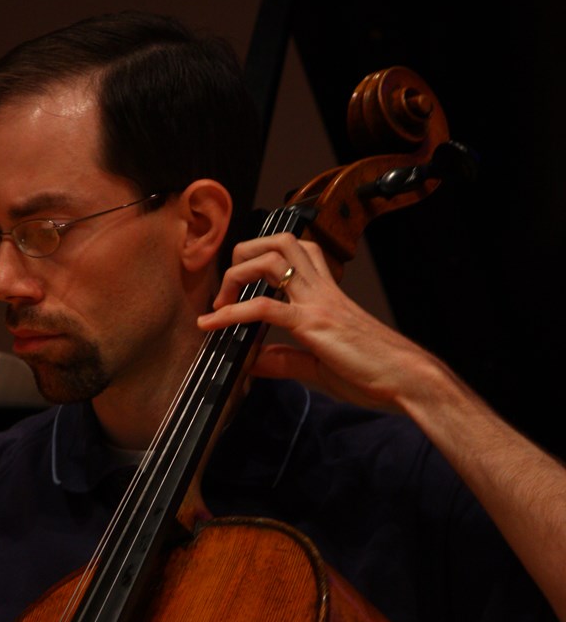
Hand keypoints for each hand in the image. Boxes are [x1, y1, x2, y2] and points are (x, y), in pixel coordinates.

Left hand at [198, 233, 438, 412]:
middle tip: (227, 289)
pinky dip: (232, 313)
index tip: (239, 286)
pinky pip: (265, 308)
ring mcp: (318, 303)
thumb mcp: (320, 366)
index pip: (296, 253)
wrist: (408, 379)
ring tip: (219, 304)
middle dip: (244, 253)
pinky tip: (213, 325)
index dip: (263, 257)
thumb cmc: (373, 372)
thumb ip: (285, 361)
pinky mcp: (314, 324)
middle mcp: (322, 290)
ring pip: (271, 260)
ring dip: (236, 274)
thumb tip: (252, 362)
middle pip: (280, 241)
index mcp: (327, 294)